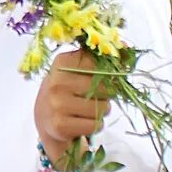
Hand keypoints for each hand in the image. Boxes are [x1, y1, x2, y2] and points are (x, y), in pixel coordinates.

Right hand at [35, 50, 113, 166]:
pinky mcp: (60, 125)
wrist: (45, 119)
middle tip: (93, 98)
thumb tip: (126, 45)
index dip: (109, 75)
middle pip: (105, 88)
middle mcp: (57, 81)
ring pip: (102, 108)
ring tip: (87, 110)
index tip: (103, 80)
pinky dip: (94, 125)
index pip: (102, 64)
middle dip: (106, 96)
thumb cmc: (67, 90)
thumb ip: (101, 58)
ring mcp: (57, 104)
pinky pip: (95, 125)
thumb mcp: (78, 70)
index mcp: (62, 62)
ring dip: (101, 112)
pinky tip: (82, 122)